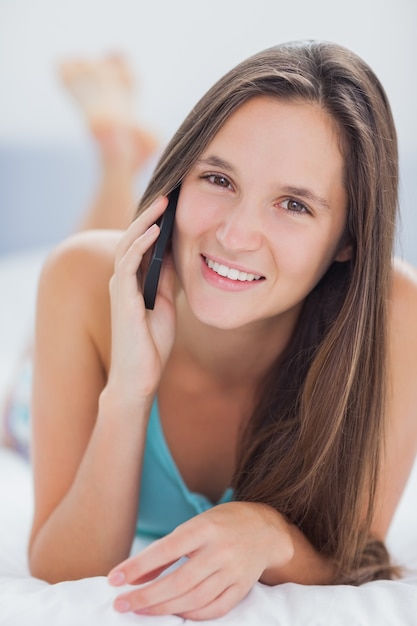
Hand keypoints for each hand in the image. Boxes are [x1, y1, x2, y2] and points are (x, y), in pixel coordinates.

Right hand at [106, 196, 175, 406]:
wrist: (140, 376)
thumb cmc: (151, 343)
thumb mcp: (167, 303)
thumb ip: (168, 279)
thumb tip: (178, 252)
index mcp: (134, 281)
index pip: (142, 243)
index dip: (157, 221)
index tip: (176, 202)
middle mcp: (123, 280)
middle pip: (133, 237)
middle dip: (151, 213)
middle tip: (170, 193)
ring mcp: (120, 289)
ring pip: (128, 245)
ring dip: (146, 222)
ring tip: (164, 203)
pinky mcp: (122, 300)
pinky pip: (128, 265)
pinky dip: (140, 246)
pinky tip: (154, 232)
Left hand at [108, 502, 293, 620]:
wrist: (266, 528)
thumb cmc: (222, 524)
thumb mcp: (194, 525)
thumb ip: (166, 551)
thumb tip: (132, 576)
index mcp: (205, 528)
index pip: (166, 549)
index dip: (139, 566)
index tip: (115, 579)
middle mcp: (220, 550)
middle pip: (179, 581)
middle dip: (146, 596)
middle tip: (121, 604)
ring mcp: (233, 571)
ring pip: (194, 598)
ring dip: (163, 608)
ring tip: (140, 609)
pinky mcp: (242, 588)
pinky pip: (214, 608)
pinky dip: (192, 614)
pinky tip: (174, 614)